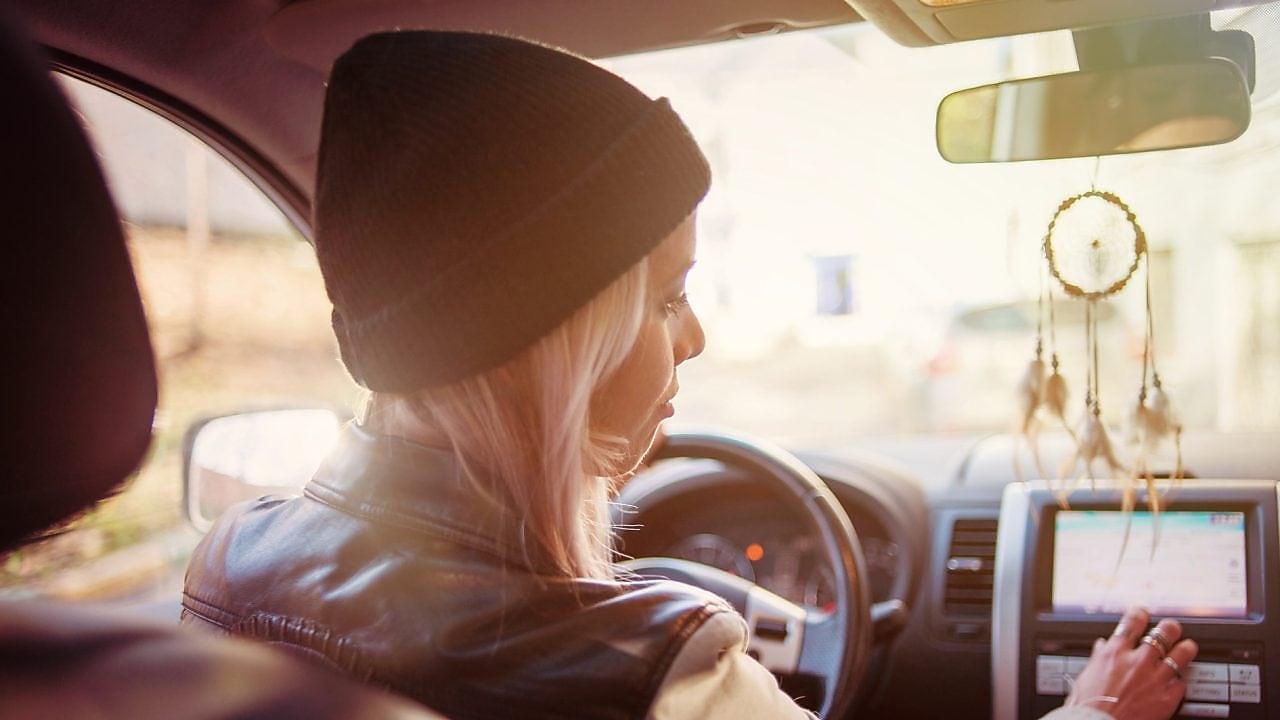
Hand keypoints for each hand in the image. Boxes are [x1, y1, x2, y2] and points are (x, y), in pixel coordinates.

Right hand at [1064, 607, 1197, 719]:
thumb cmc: (1088, 704)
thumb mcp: (1087, 675)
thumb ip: (1099, 657)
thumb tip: (1102, 646)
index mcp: (1115, 652)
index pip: (1133, 621)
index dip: (1141, 612)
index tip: (1144, 612)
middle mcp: (1137, 661)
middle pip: (1163, 633)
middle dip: (1169, 628)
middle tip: (1171, 628)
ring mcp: (1155, 679)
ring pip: (1180, 655)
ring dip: (1185, 649)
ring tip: (1187, 647)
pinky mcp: (1166, 698)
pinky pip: (1181, 683)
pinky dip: (1179, 681)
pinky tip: (1178, 681)